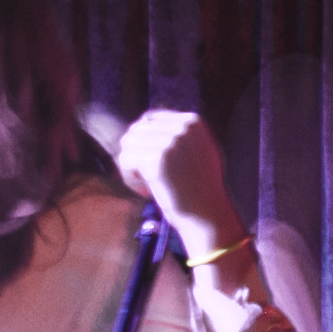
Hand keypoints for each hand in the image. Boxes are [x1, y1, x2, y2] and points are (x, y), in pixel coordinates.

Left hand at [114, 111, 246, 256]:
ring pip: (128, 143)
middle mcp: (181, 128)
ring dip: (130, 165)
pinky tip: (144, 190)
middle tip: (143, 176)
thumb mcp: (199, 149)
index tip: (148, 162)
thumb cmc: (201, 187)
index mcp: (192, 121)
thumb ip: (179, 134)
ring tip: (144, 183)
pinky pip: (125, 160)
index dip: (142, 140)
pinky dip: (129, 177)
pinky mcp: (156, 159)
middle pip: (136, 130)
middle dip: (135, 153)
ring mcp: (169, 142)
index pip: (149, 119)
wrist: (206, 212)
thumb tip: (145, 121)